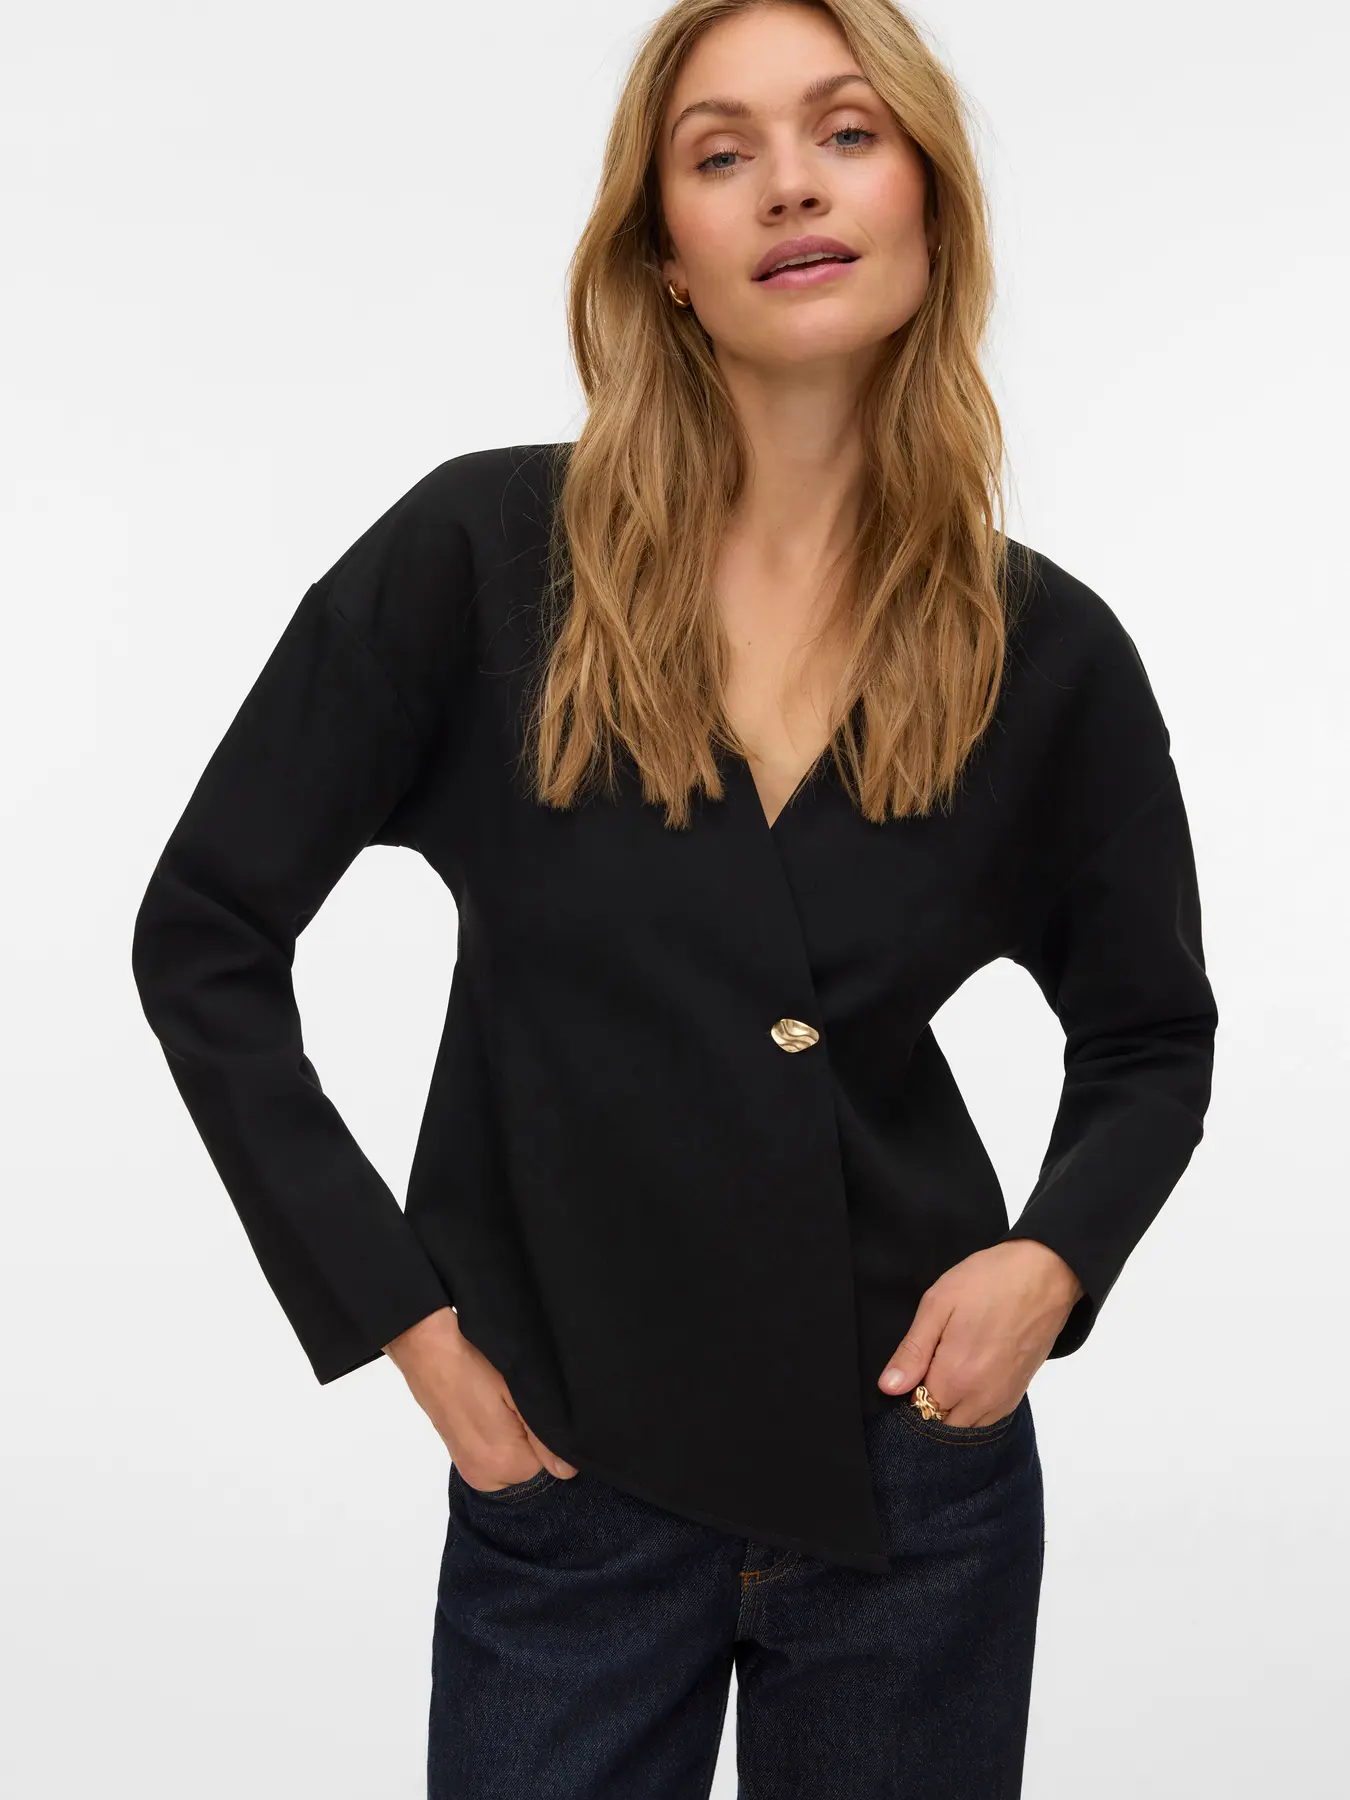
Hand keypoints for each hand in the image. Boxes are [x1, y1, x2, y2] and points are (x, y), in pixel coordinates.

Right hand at [382, 1307, 578, 1486]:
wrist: (428, 1349)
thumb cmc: (476, 1363)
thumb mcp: (520, 1392)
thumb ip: (546, 1438)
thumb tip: (567, 1471)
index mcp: (504, 1465)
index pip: (552, 1463)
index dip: (549, 1434)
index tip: (534, 1405)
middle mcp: (484, 1477)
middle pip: (531, 1465)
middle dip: (533, 1438)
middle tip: (516, 1401)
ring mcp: (469, 1468)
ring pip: (514, 1459)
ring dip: (516, 1437)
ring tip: (501, 1403)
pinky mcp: (460, 1457)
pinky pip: (494, 1455)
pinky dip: (500, 1437)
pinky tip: (492, 1410)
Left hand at [876, 1240, 1084, 1424]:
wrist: (1046, 1274)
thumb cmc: (988, 1282)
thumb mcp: (938, 1304)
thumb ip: (912, 1351)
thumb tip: (888, 1388)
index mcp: (956, 1377)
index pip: (919, 1411)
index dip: (908, 1394)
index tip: (909, 1372)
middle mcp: (981, 1398)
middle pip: (943, 1425)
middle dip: (928, 1407)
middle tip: (926, 1370)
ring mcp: (1004, 1398)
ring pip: (966, 1427)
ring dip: (950, 1411)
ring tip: (947, 1373)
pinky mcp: (1019, 1392)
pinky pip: (988, 1419)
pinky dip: (972, 1410)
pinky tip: (968, 1380)